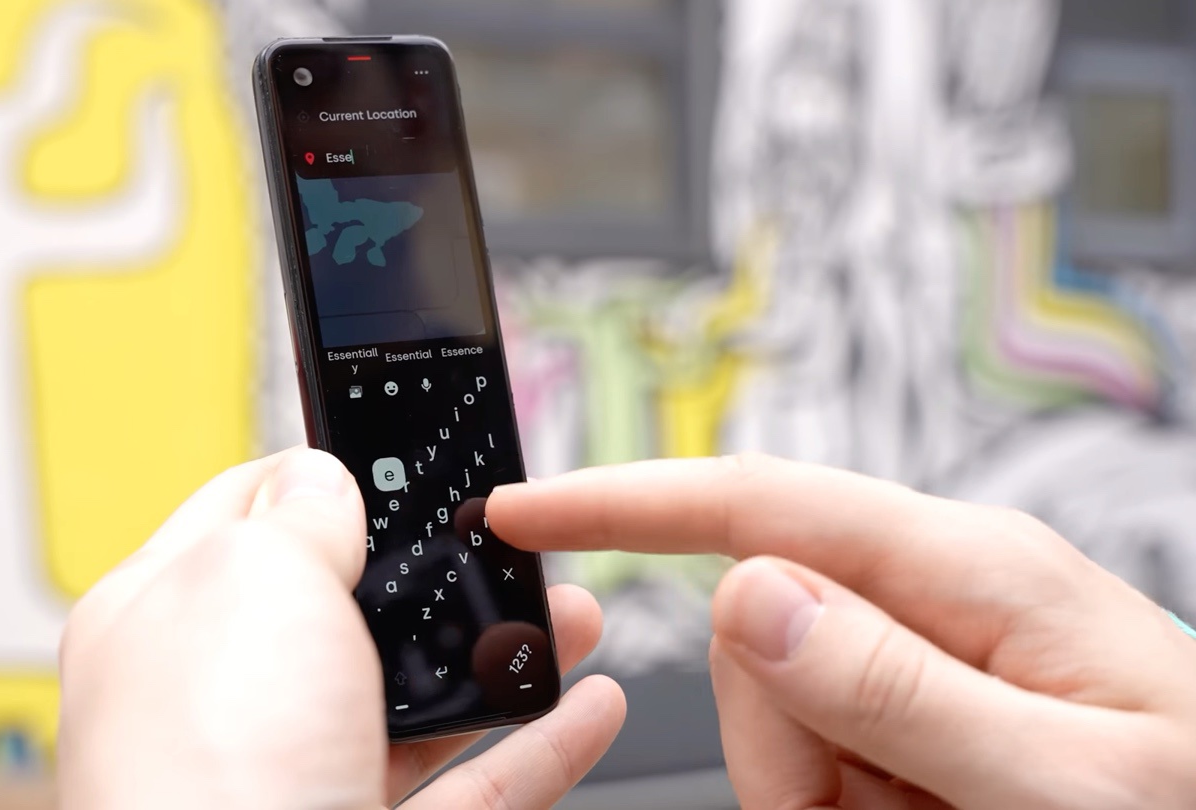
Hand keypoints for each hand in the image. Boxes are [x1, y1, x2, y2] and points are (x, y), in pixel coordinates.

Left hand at [58, 448, 624, 808]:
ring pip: (416, 702)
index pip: (246, 516)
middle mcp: (224, 703)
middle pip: (347, 613)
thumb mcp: (252, 579)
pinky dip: (532, 751)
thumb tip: (319, 477)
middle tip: (506, 543)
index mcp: (164, 619)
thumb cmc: (209, 771)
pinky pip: (466, 792)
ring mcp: (291, 780)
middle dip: (438, 572)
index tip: (398, 456)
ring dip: (504, 655)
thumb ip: (295, 513)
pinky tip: (584, 710)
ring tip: (570, 618)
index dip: (324, 477)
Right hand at [488, 454, 1195, 809]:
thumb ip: (898, 690)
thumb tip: (750, 595)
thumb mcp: (1061, 785)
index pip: (761, 502)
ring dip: (823, 788)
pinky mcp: (909, 710)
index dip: (626, 501)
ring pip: (771, 707)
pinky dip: (842, 804)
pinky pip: (810, 754)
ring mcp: (920, 654)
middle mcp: (937, 593)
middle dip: (788, 742)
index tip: (528, 510)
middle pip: (753, 633)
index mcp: (975, 570)